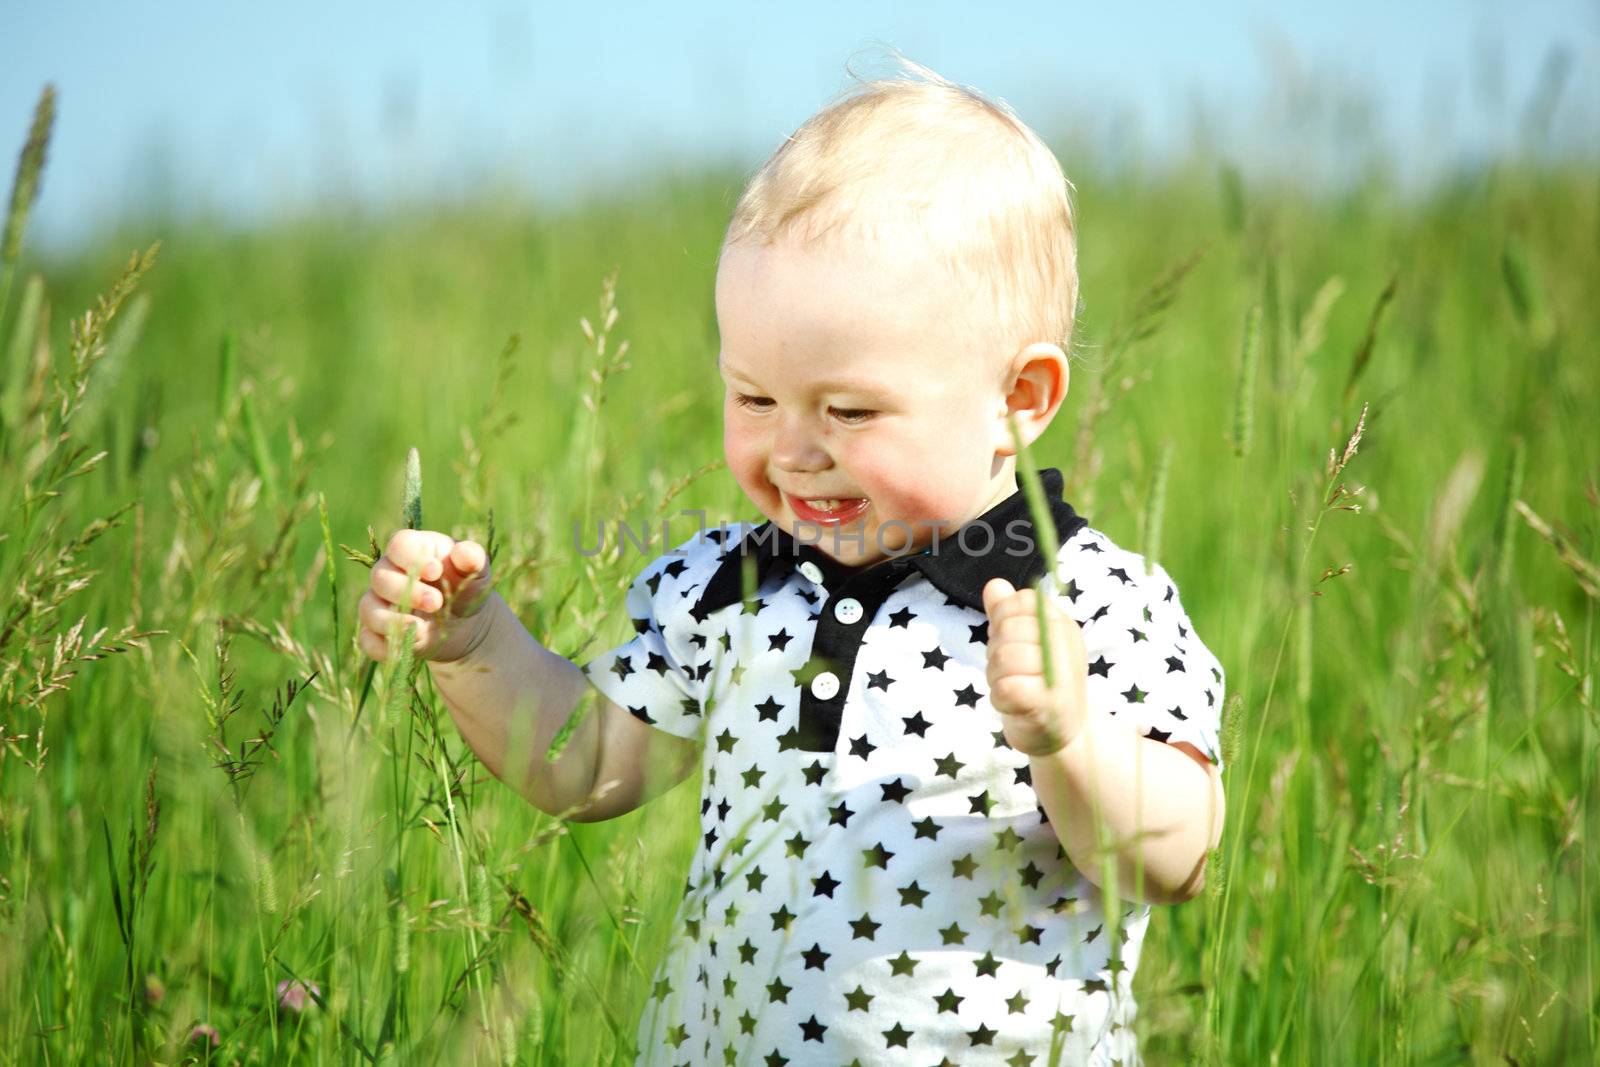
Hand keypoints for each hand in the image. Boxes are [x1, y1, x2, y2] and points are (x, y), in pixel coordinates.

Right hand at [358, 530, 494, 663]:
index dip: (411, 558)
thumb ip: (472, 558)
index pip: (398, 544)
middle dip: (406, 591)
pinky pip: (369, 640)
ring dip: (392, 620)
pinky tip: (407, 647)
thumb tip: (464, 553)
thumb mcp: (476, 570)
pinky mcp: (379, 633)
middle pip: (379, 577)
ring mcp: (381, 604)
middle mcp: (389, 574)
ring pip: (368, 608)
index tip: (436, 571)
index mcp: (413, 551)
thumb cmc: (467, 585)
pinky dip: (383, 646)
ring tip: (420, 627)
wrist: (467, 622)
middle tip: (436, 602)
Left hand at [981, 577, 1089, 756]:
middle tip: (1011, 672)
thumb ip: (1006, 614)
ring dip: (996, 677)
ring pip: (1004, 657)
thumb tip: (994, 585)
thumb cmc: (1037, 684)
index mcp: (1063, 625)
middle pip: (1009, 627)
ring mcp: (1062, 675)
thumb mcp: (1022, 644)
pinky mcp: (1049, 704)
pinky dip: (1000, 698)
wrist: (1062, 736)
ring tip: (1013, 688)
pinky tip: (1013, 705)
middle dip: (996, 651)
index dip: (1004, 619)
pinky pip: (1005, 687)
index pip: (1023, 600)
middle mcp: (1068, 645)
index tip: (1014, 642)